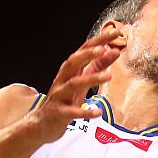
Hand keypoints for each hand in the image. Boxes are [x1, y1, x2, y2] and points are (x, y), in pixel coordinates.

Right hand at [25, 28, 126, 143]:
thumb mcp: (82, 81)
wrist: (42, 124)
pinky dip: (84, 112)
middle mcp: (63, 79)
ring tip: (108, 76)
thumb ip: (98, 66)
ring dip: (90, 79)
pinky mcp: (59, 113)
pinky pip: (72, 112)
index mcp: (70, 70)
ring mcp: (59, 96)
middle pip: (73, 62)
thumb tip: (114, 51)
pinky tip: (97, 112)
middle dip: (88, 54)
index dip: (99, 41)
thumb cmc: (64, 100)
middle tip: (105, 49)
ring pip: (73, 84)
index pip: (84, 50)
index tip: (115, 32)